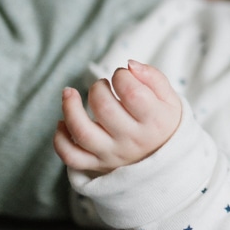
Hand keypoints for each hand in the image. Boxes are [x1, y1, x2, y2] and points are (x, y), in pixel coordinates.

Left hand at [53, 61, 182, 175]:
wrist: (165, 158)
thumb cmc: (163, 121)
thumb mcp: (169, 98)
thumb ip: (153, 77)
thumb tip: (129, 65)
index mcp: (155, 121)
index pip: (132, 94)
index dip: (122, 76)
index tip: (122, 75)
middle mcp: (134, 140)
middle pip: (104, 109)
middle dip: (98, 88)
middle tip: (103, 85)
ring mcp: (114, 154)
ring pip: (82, 133)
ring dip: (70, 108)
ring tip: (69, 93)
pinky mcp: (97, 164)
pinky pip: (71, 156)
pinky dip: (60, 138)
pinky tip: (64, 123)